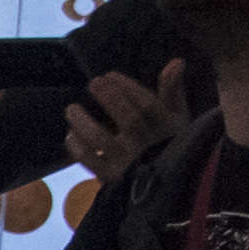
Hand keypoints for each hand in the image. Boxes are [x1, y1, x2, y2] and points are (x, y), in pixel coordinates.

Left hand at [64, 60, 186, 183]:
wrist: (167, 188)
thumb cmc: (169, 143)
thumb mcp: (177, 117)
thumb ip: (173, 90)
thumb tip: (177, 61)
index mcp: (167, 129)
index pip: (147, 104)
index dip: (127, 87)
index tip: (109, 75)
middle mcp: (148, 146)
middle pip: (127, 118)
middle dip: (108, 96)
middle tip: (93, 82)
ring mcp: (128, 163)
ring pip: (101, 139)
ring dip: (83, 121)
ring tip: (71, 108)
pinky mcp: (111, 179)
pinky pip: (89, 160)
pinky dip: (76, 146)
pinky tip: (71, 135)